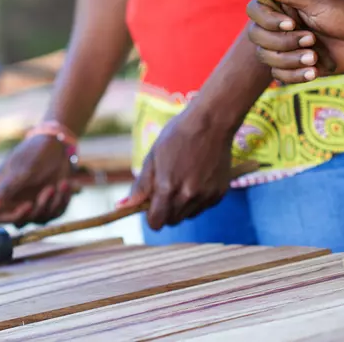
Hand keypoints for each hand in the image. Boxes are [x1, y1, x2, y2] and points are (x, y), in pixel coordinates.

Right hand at [0, 136, 78, 226]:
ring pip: (40, 219)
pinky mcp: (47, 203)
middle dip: (38, 208)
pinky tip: (66, 184)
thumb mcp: (21, 171)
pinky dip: (63, 201)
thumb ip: (4, 190)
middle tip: (50, 189)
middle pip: (20, 222)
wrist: (58, 144)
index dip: (9, 218)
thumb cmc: (34, 152)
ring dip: (53, 203)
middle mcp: (13, 200)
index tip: (28, 206)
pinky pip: (55, 213)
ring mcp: (31, 202)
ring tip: (61, 183)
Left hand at [121, 108, 232, 229]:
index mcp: (167, 188)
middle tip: (168, 189)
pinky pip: (203, 207)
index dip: (152, 216)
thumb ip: (141, 186)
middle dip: (166, 211)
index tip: (152, 206)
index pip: (156, 222)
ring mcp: (206, 196)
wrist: (212, 122)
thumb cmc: (178, 135)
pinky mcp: (219, 193)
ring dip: (182, 206)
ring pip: (188, 215)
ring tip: (184, 180)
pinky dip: (198, 199)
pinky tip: (198, 178)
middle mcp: (187, 196)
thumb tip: (124, 206)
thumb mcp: (153, 156)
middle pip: (172, 221)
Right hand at [246, 0, 343, 83]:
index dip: (267, 20)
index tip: (292, 22)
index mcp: (285, 4)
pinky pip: (282, 76)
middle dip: (283, 43)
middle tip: (312, 39)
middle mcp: (284, 25)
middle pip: (258, 38)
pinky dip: (295, 76)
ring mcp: (292, 46)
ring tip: (316, 57)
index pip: (255, 12)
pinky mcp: (302, 66)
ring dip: (290, 61)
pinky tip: (315, 71)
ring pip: (268, 59)